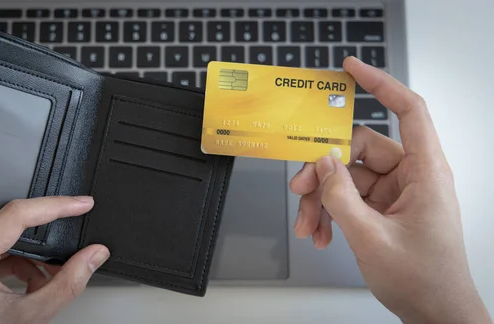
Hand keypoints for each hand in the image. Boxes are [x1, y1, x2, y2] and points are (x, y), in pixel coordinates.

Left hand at [0, 196, 108, 323]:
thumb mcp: (31, 316)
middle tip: (66, 251)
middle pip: (8, 224)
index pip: (16, 214)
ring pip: (0, 235)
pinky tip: (28, 281)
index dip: (55, 206)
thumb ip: (69, 282)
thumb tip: (94, 255)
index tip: (79, 204)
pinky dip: (13, 261)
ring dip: (28, 255)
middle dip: (42, 240)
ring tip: (45, 279)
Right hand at [290, 57, 490, 323]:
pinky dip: (331, 213)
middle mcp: (411, 176)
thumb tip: (323, 163)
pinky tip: (321, 233)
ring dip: (323, 200)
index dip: (381, 84)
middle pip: (359, 149)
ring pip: (348, 177)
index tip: (352, 69)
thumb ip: (342, 197)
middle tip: (299, 189)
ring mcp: (396, 193)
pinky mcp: (384, 208)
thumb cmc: (424, 280)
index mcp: (425, 173)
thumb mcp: (372, 239)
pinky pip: (350, 198)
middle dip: (323, 170)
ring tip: (308, 226)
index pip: (408, 111)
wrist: (435, 314)